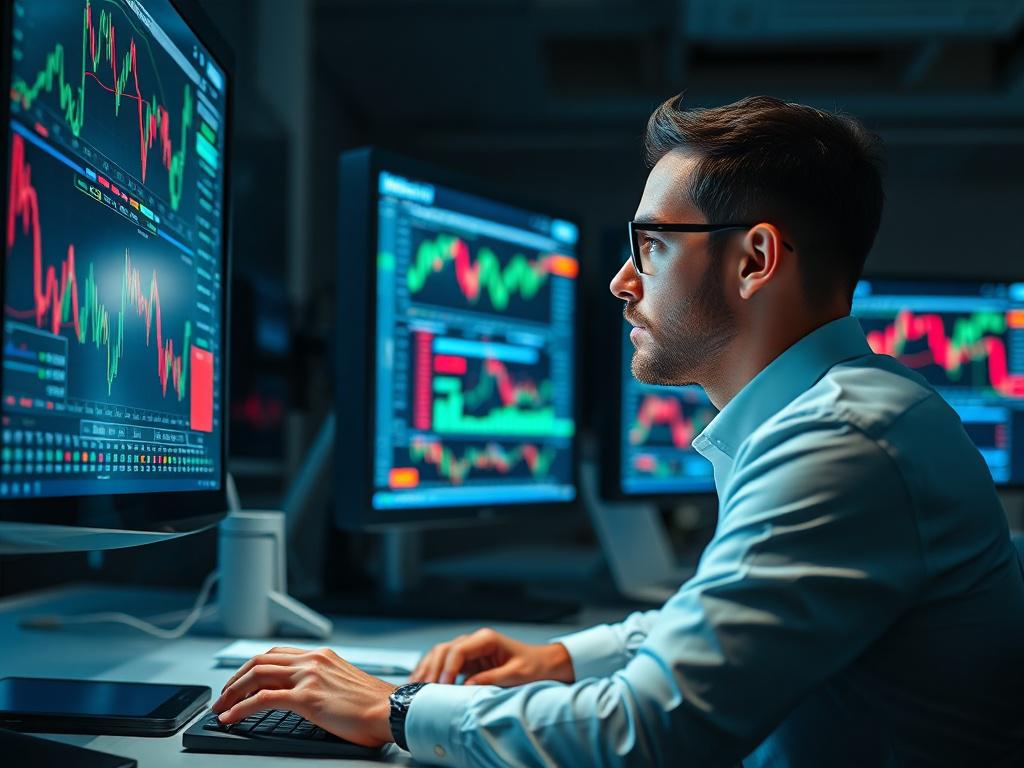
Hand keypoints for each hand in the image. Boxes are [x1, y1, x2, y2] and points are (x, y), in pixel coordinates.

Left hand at [212, 646, 397, 747]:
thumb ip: (322, 682)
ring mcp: (308, 677)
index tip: (240, 682)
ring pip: (257, 675)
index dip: (252, 667)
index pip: (276, 654)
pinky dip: (241, 707)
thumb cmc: (373, 704)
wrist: (391, 711)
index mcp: (321, 656)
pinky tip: (231, 717)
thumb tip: (303, 696)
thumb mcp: (343, 683)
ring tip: (221, 708)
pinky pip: (263, 699)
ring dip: (233, 692)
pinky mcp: (307, 698)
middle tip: (223, 696)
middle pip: (260, 660)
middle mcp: (312, 660)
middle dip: (235, 679)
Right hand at [410, 628, 574, 686]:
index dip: (448, 667)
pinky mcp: (468, 661)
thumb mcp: (516, 674)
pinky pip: (444, 664)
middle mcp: (474, 641)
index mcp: (486, 639)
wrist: (543, 664)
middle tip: (425, 690)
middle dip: (432, 669)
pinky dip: (432, 672)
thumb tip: (466, 685)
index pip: (458, 649)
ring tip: (417, 688)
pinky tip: (422, 683)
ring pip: (439, 655)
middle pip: (444, 650)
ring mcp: (469, 650)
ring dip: (427, 669)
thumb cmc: (534, 667)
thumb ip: (492, 678)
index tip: (441, 685)